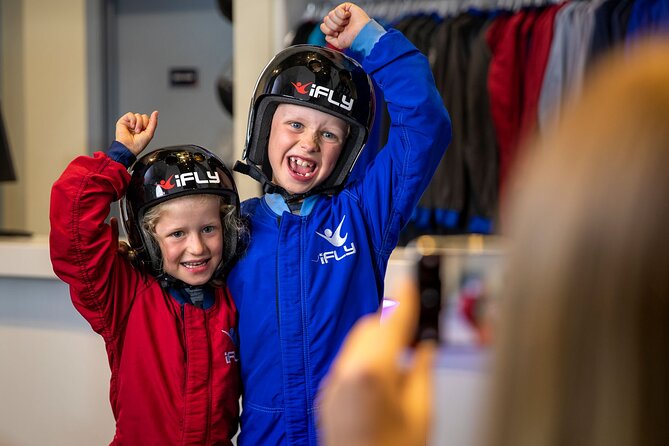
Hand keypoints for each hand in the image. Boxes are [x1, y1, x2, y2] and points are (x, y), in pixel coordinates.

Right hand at [115, 110, 158, 155]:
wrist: (129, 147)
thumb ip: (153, 122)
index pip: (148, 119)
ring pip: (138, 115)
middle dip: (144, 123)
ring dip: (138, 123)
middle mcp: (137, 125)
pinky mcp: (123, 121)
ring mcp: (130, 123)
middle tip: (140, 132)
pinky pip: (130, 114)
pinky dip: (132, 120)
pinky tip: (131, 126)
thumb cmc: (138, 144)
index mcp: (143, 128)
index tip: (146, 130)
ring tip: (136, 131)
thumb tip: (156, 112)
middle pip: (144, 116)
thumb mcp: (150, 133)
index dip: (148, 123)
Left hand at [318, 280, 435, 445]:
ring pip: (356, 342)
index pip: (391, 322)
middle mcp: (345, 373)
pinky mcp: (328, 395)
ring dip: (379, 339)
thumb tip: (426, 349)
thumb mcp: (421, 414)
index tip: (412, 279)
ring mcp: (333, 384)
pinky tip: (384, 375)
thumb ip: (424, 373)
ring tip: (403, 356)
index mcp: (371, 373)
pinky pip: (348, 361)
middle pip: (369, 327)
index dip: (405, 299)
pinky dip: (367, 357)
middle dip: (392, 322)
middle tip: (416, 330)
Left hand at [320, 2, 370, 49]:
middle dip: (334, 26)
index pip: (323, 26)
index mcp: (335, 28)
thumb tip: (327, 35)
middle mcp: (337, 21)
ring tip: (346, 24)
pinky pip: (337, 9)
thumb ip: (330, 40)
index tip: (336, 34)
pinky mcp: (346, 7)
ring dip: (339, 22)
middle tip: (342, 29)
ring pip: (330, 14)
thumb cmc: (353, 39)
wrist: (361, 34)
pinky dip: (343, 15)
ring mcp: (341, 13)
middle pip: (326, 20)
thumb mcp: (339, 44)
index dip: (328, 30)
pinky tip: (348, 18)